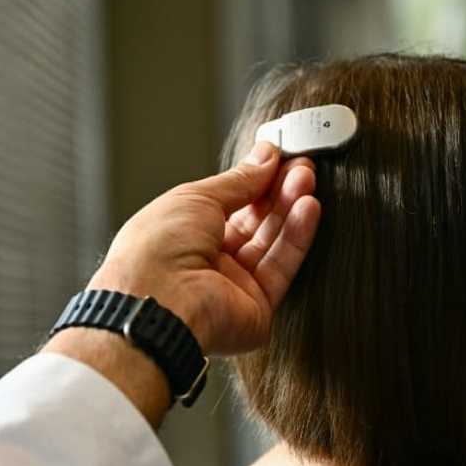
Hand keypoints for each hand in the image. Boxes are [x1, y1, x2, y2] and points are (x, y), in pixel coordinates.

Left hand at [88, 142, 319, 356]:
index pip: (229, 203)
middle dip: (277, 191)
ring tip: (306, 179)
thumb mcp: (196, 197)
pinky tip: (308, 207)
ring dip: (290, 208)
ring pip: (271, 242)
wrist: (160, 303)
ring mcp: (232, 286)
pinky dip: (296, 237)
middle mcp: (206, 261)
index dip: (255, 180)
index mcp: (182, 234)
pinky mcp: (256, 308)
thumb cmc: (157, 250)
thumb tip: (265, 157)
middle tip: (300, 165)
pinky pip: (281, 267)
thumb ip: (238, 180)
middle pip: (253, 222)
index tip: (279, 157)